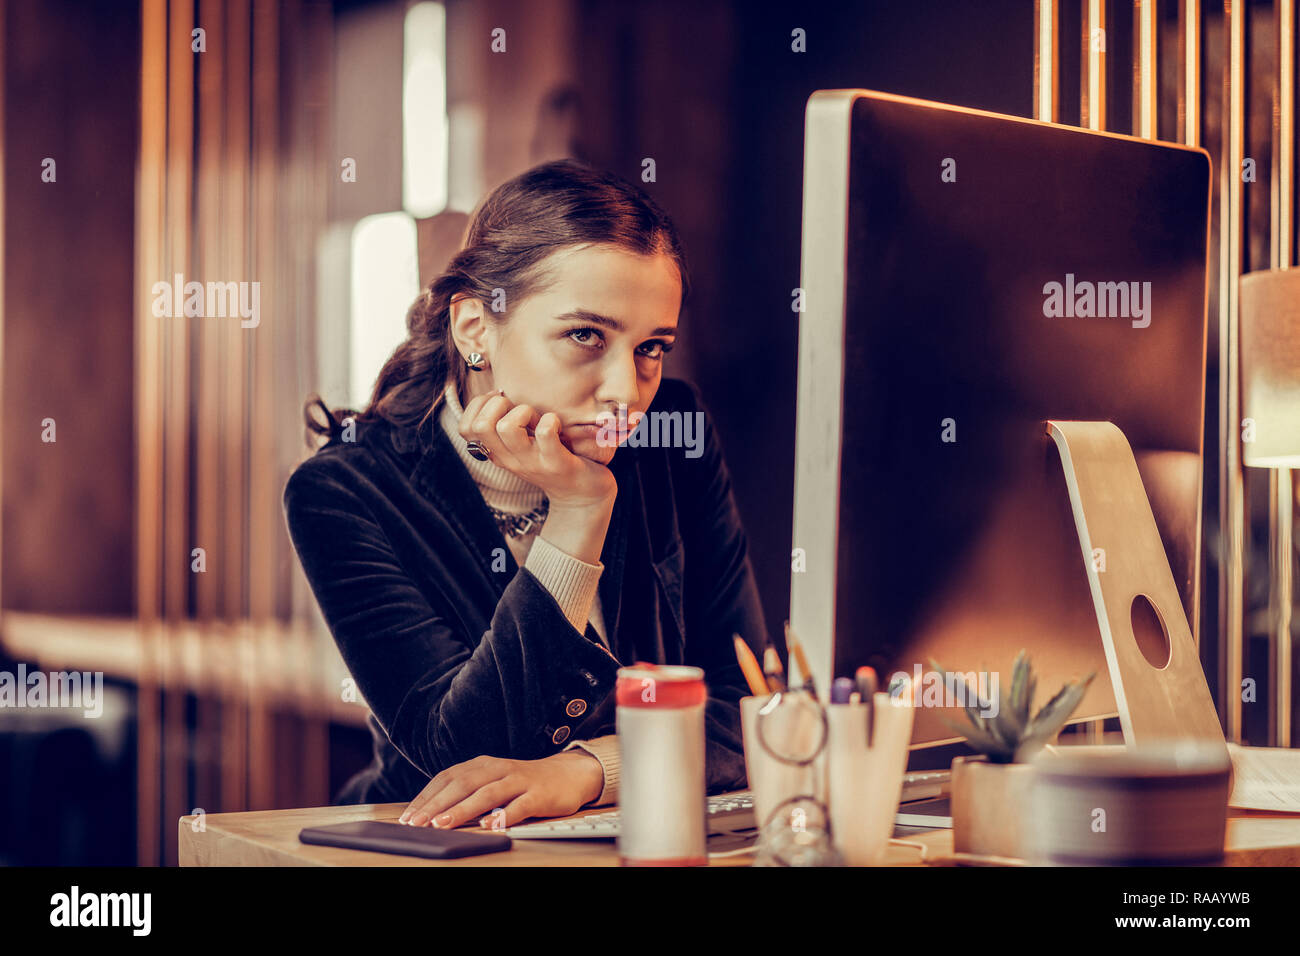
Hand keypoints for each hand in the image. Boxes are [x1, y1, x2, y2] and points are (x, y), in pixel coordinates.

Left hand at [398, 751, 604, 828]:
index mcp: (483, 765)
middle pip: (463, 785)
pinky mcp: (539, 794)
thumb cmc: (523, 783)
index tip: (408, 816)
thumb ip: (468, 793)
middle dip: (437, 804)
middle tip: (417, 823)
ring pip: (487, 794)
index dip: (426, 797)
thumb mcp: (493, 782)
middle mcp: (498, 768)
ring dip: (463, 809)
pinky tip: (490, 826)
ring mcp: (520, 780)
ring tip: (444, 824)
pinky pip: (520, 806)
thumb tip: (433, 814)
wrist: (568, 775)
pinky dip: (504, 815)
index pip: (448, 778)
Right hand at [458, 391, 616, 509]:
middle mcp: (510, 459)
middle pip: (481, 426)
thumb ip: (507, 427)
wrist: (582, 497)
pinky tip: (557, 426)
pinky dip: (551, 421)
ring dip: (524, 412)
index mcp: (498, 453)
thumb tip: (497, 393)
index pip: (465, 429)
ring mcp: (531, 462)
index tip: (500, 401)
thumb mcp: (522, 448)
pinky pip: (544, 433)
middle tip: (520, 410)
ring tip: (538, 419)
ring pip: (507, 427)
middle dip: (498, 404)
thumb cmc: (552, 462)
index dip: (478, 406)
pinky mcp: (556, 463)